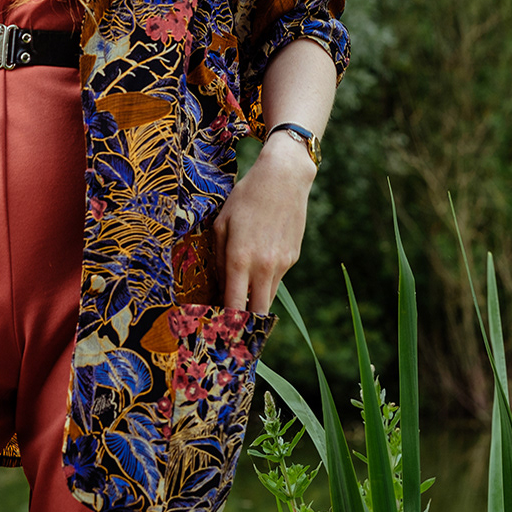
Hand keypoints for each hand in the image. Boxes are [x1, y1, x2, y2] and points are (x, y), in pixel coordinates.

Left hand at [212, 135, 316, 314]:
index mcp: (240, 258)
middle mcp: (263, 266)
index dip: (226, 324)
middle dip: (245, 326)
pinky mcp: (293, 258)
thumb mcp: (222, 223)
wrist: (283, 178)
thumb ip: (219, 259)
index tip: (218, 332)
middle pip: (257, 313)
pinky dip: (266, 280)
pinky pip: (276, 279)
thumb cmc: (245, 197)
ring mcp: (282, 264)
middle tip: (233, 332)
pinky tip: (259, 262)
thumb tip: (219, 288)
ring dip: (255, 302)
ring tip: (242, 301)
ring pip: (268, 298)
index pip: (233, 305)